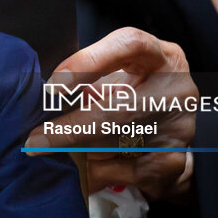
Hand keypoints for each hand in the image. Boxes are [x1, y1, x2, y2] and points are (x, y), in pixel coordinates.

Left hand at [26, 27, 196, 200]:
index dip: (89, 61)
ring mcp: (179, 128)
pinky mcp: (173, 161)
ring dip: (81, 151)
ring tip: (55, 151)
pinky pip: (123, 172)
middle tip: (38, 140)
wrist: (174, 129)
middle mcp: (176, 90)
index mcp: (162, 56)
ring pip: (118, 145)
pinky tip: (84, 169)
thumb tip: (48, 98)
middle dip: (73, 128)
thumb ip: (91, 78)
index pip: (129, 45)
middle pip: (120, 109)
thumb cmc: (137, 90)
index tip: (55, 85)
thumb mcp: (120, 74)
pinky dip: (96, 172)